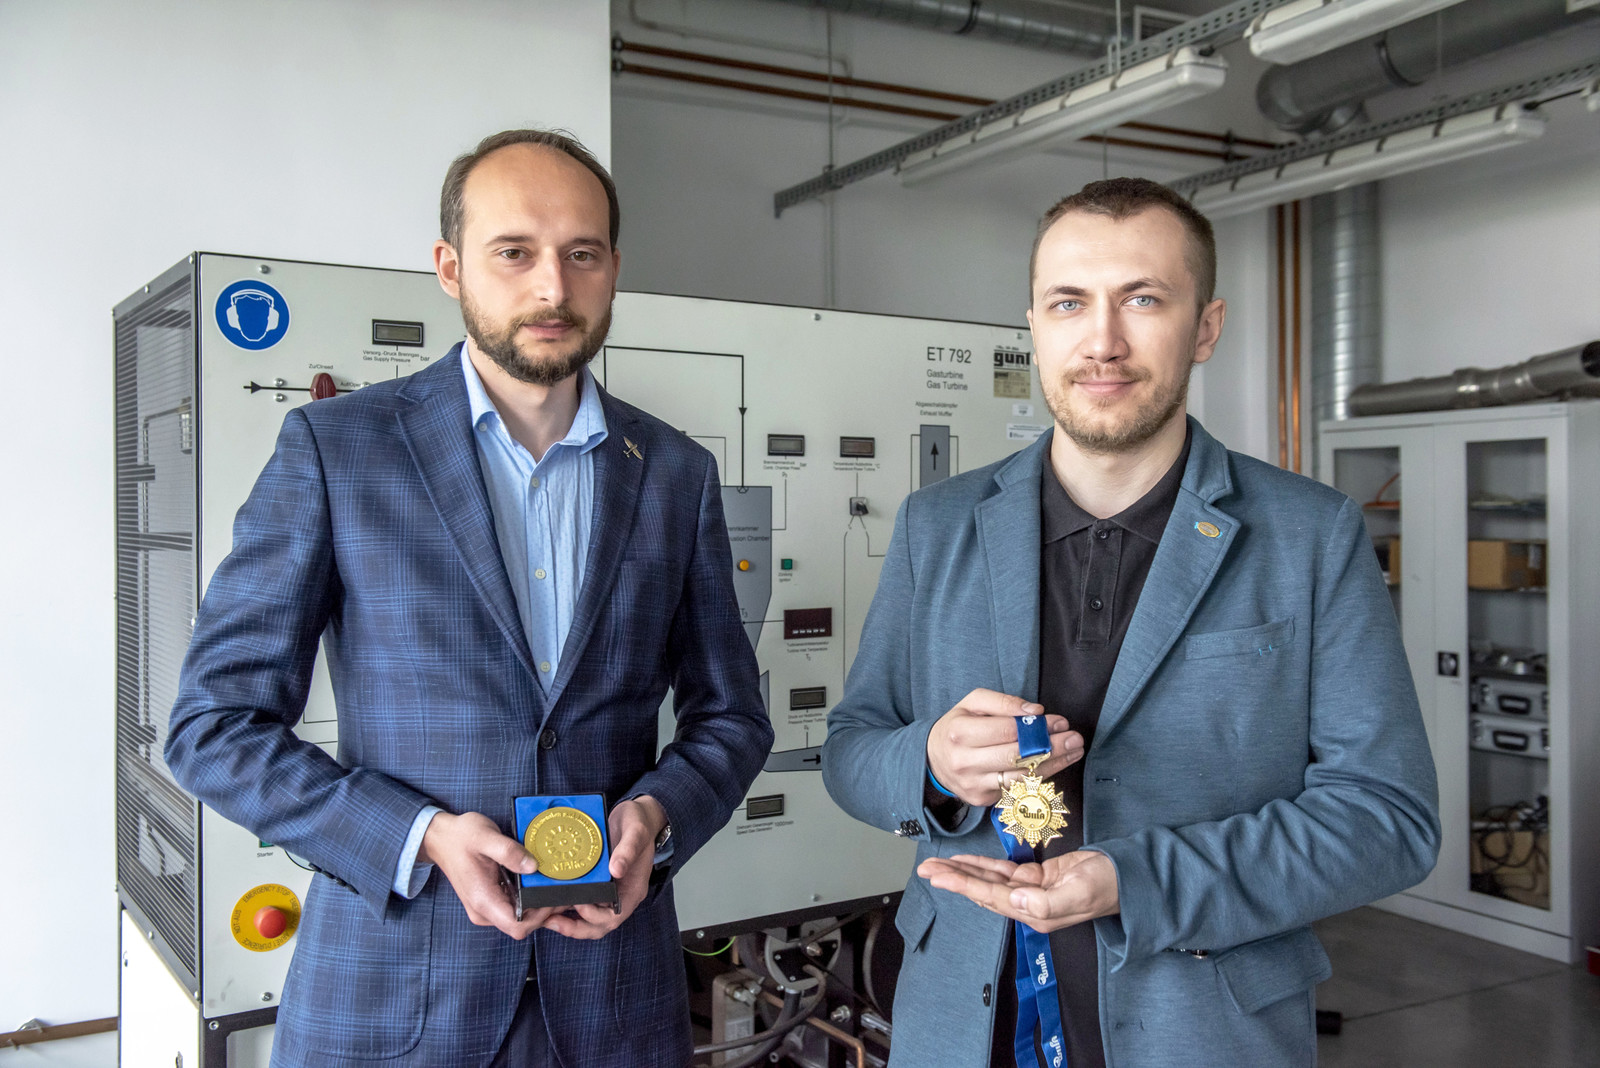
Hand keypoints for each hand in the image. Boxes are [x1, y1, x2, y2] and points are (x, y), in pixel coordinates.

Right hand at [419, 810, 557, 938]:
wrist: (441, 839)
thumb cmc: (461, 837)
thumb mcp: (486, 837)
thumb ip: (509, 852)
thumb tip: (533, 867)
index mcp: (482, 900)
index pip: (517, 926)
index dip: (540, 917)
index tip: (553, 898)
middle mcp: (483, 911)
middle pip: (521, 926)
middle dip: (545, 913)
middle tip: (562, 891)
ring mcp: (485, 908)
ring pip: (519, 920)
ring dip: (538, 907)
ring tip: (553, 886)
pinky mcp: (489, 902)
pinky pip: (513, 910)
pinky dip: (529, 902)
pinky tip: (538, 885)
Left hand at [543, 796, 666, 939]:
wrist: (638, 815)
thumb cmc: (639, 823)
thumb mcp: (636, 832)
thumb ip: (628, 850)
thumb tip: (615, 870)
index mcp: (633, 890)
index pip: (614, 916)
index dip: (594, 916)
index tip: (578, 903)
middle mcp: (620, 895)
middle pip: (598, 925)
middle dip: (575, 928)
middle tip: (551, 922)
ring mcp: (608, 891)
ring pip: (588, 918)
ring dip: (568, 921)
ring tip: (545, 917)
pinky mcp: (597, 883)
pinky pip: (582, 901)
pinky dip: (567, 906)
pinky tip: (550, 901)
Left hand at [917, 851, 1118, 932]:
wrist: (1125, 877)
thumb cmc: (1106, 887)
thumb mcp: (1079, 894)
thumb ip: (1046, 901)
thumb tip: (1015, 899)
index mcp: (1035, 913)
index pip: (991, 898)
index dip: (962, 885)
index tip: (939, 877)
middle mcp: (1027, 905)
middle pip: (982, 891)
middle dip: (953, 879)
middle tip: (925, 869)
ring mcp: (1030, 892)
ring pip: (988, 881)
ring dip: (963, 872)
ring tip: (936, 865)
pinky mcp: (1035, 879)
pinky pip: (1002, 872)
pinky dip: (983, 865)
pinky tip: (965, 861)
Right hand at [926, 689, 1082, 806]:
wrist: (933, 760)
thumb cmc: (958, 727)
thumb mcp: (972, 703)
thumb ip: (1002, 702)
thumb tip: (1035, 712)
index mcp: (959, 733)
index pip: (1005, 731)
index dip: (1036, 727)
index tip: (1060, 721)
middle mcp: (964, 762)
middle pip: (1016, 756)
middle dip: (1051, 746)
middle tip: (1075, 738)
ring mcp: (973, 784)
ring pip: (1021, 776)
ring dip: (1053, 764)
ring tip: (1074, 751)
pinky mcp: (982, 799)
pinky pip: (1018, 788)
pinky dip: (1041, 777)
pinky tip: (1057, 764)